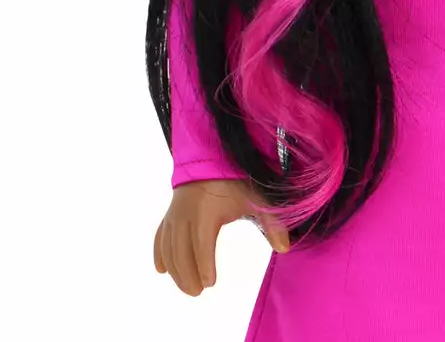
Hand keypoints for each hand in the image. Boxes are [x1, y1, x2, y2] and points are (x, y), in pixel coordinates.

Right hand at [153, 179, 290, 295]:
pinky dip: (159, 253)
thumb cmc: (237, 178)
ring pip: (168, 246)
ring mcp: (174, 212)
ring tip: (186, 286)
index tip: (210, 283)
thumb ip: (272, 223)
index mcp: (206, 210)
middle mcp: (185, 213)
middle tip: (197, 292)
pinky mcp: (170, 211)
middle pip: (180, 250)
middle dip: (187, 274)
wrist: (215, 153)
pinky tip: (161, 270)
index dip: (204, 265)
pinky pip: (160, 235)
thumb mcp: (257, 198)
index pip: (202, 244)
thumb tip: (284, 248)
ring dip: (174, 269)